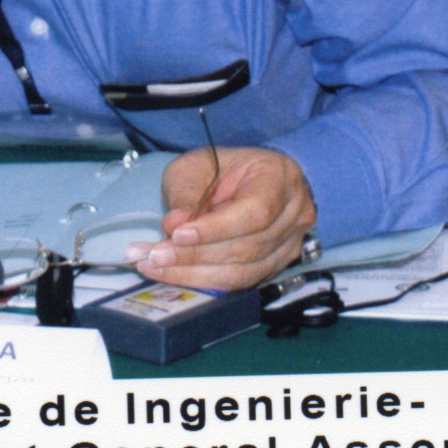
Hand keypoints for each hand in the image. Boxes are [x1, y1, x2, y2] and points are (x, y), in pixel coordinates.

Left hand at [132, 146, 316, 290]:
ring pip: (242, 272)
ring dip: (193, 274)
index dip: (216, 229)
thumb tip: (174, 224)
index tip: (178, 235)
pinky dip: (204, 282)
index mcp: (280, 177)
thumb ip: (186, 192)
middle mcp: (293, 214)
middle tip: (154, 255)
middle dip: (195, 256)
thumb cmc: (224, 167)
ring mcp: (289, 244)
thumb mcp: (197, 165)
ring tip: (155, 266)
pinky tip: (174, 274)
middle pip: (247, 247)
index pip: (255, 212)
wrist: (246, 179)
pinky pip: (239, 282)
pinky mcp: (275, 266)